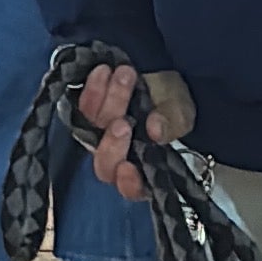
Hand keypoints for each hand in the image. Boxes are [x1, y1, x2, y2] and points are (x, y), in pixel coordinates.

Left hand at [77, 62, 195, 198]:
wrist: (158, 73)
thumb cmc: (172, 101)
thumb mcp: (180, 112)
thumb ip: (171, 123)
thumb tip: (155, 129)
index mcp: (146, 169)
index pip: (132, 189)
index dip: (128, 183)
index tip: (128, 167)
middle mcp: (117, 157)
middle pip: (104, 163)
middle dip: (113, 143)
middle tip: (125, 121)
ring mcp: (98, 136)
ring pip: (92, 130)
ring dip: (108, 103)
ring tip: (124, 76)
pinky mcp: (86, 113)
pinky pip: (81, 107)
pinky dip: (92, 89)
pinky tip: (103, 71)